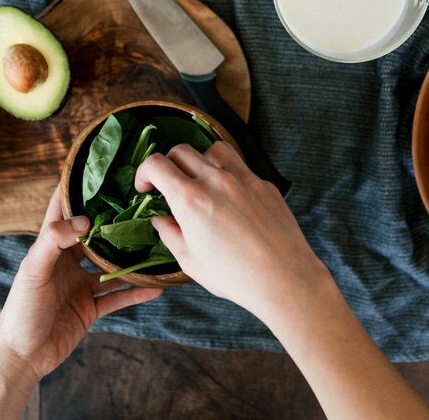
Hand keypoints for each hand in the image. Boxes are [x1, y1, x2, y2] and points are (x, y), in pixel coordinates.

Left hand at [0, 189, 160, 418]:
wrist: (22, 356)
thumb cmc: (20, 310)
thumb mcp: (34, 271)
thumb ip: (53, 242)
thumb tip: (84, 220)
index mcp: (49, 247)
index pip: (62, 211)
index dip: (77, 190)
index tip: (99, 170)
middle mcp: (67, 262)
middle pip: (95, 236)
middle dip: (113, 222)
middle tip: (139, 204)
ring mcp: (80, 285)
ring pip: (111, 266)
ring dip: (130, 258)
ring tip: (155, 244)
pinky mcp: (90, 308)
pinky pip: (117, 297)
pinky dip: (135, 292)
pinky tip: (155, 287)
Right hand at [134, 141, 329, 318]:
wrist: (284, 279)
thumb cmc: (235, 276)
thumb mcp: (189, 260)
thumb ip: (169, 232)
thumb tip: (159, 218)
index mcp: (191, 199)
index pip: (156, 164)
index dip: (144, 172)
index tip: (145, 187)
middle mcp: (216, 180)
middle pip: (181, 151)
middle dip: (168, 165)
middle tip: (169, 186)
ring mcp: (243, 178)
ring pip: (213, 149)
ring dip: (200, 160)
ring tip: (201, 183)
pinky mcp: (264, 184)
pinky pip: (240, 166)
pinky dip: (227, 175)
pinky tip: (230, 199)